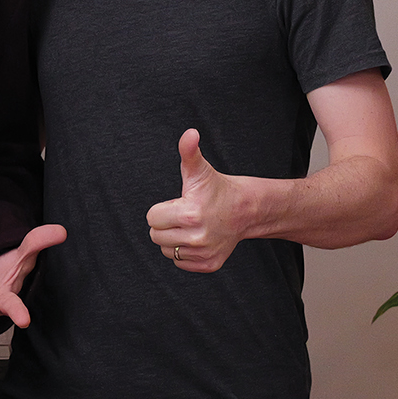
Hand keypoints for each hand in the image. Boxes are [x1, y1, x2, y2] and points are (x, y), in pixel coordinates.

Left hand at [147, 129, 252, 271]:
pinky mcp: (209, 264)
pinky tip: (197, 238)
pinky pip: (180, 262)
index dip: (162, 209)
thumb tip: (190, 134)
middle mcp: (197, 237)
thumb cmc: (216, 189)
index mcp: (190, 214)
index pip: (152, 218)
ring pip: (167, 250)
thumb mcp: (200, 169)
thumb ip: (189, 151)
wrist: (245, 210)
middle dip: (166, 224)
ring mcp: (203, 253)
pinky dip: (185, 252)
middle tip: (184, 215)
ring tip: (191, 226)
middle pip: (156, 236)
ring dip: (174, 239)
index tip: (178, 204)